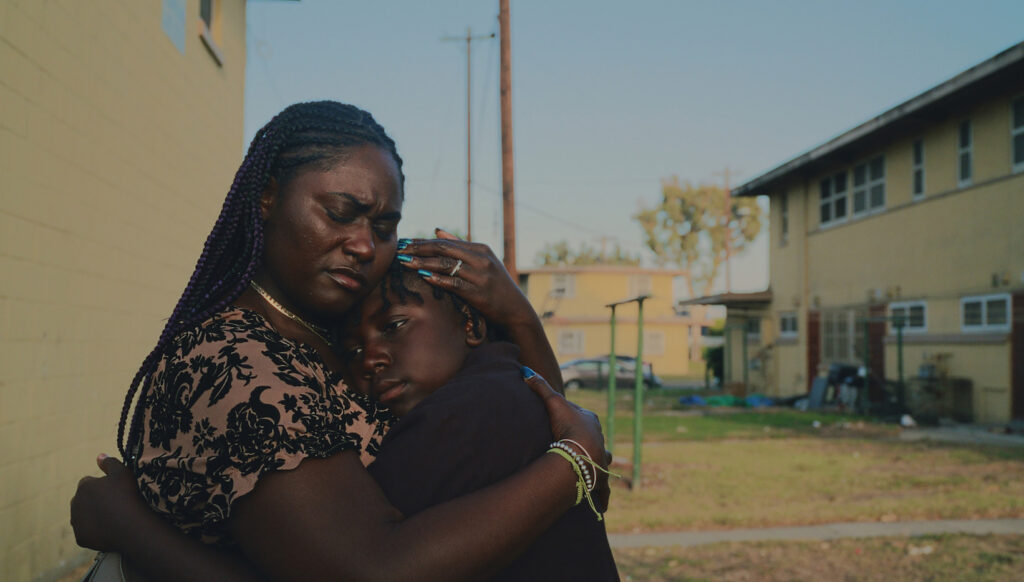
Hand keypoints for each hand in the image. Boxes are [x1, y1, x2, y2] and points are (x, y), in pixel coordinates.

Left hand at [70, 454, 145, 550]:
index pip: (88, 482)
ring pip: (83, 516)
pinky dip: (94, 531)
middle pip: (83, 500)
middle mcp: (75, 503)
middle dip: (94, 501)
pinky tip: (109, 530)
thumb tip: (99, 455)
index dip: (102, 486)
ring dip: (93, 516)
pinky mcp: (80, 537)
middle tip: (114, 505)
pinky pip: (86, 532)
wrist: (130, 527)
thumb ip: (110, 462)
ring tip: (112, 518)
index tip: (115, 492)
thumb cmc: (127, 496)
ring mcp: (76, 522)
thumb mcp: (123, 473)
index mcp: (84, 486)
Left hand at [396, 229, 532, 330]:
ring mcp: (480, 276)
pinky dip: (438, 279)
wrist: (515, 310)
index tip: (404, 242)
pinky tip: (423, 277)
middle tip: (399, 250)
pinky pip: (454, 284)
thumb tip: (437, 230)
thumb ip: (459, 245)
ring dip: (423, 263)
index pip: (445, 242)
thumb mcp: (482, 261)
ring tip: (404, 262)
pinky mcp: (479, 293)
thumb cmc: (495, 285)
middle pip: (443, 250)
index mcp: (480, 249)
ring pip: (446, 266)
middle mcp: (481, 259)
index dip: (423, 242)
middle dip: (418, 249)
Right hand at [522, 368, 610, 511]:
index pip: (584, 418)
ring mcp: (601, 463)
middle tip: (577, 447)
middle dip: (589, 443)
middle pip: (595, 440)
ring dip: (597, 466)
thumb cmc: (569, 428)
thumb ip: (540, 387)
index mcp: (592, 423)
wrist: (581, 455)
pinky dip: (603, 497)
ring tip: (589, 470)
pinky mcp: (600, 482)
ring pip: (603, 462)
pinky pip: (603, 491)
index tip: (565, 423)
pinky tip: (602, 505)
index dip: (574, 420)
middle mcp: (600, 442)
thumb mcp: (554, 403)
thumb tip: (526, 371)